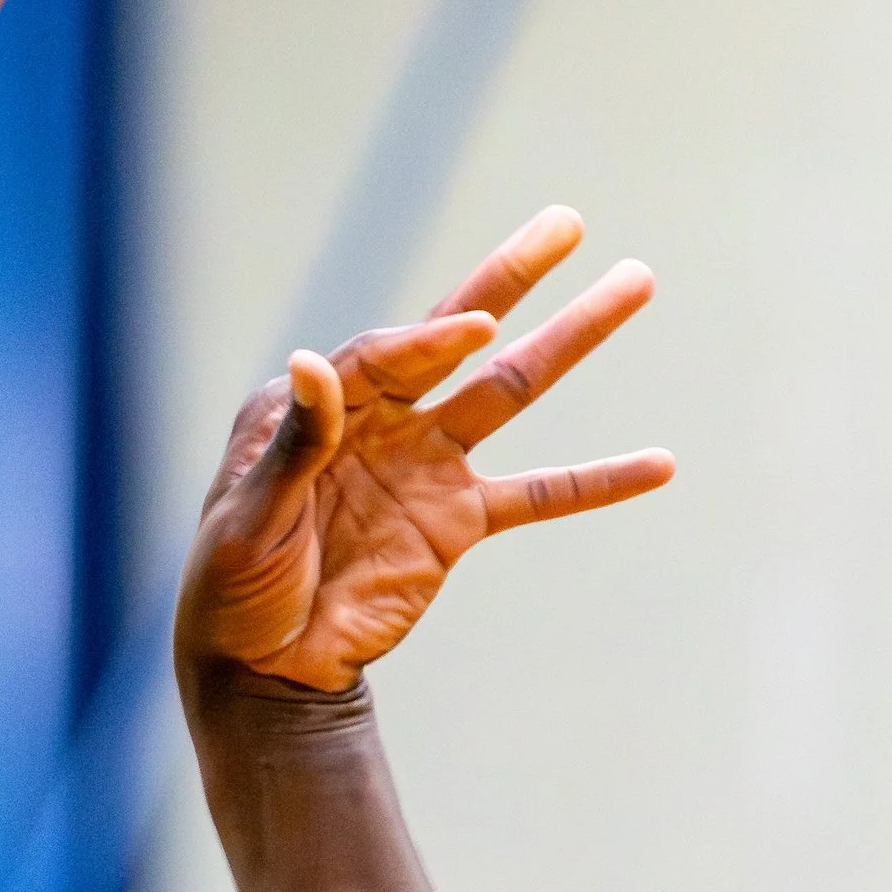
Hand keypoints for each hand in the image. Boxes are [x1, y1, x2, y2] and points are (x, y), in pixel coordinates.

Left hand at [173, 209, 673, 698]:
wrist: (263, 669)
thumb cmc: (232, 588)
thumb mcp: (249, 518)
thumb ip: (293, 446)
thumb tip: (312, 361)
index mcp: (314, 405)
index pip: (385, 357)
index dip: (430, 341)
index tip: (477, 328)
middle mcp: (376, 419)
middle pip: (453, 336)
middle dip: (510, 278)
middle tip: (567, 222)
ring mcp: (424, 466)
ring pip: (508, 391)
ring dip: (571, 339)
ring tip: (635, 281)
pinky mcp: (456, 522)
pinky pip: (538, 495)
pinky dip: (597, 481)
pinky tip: (659, 464)